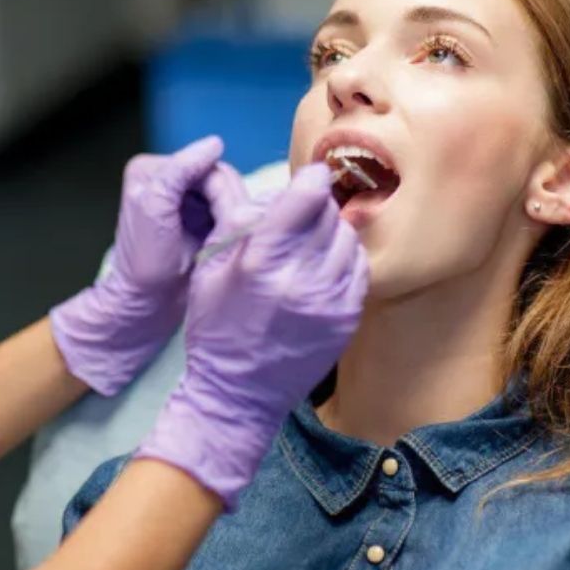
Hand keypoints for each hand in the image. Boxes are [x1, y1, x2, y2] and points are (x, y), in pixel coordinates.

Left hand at [50, 136, 223, 395]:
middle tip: (221, 237)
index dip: (220, 193)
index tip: (221, 225)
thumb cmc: (145, 263)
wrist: (146, 305)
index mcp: (153, 169)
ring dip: (232, 219)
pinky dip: (233, 226)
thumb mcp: (156, 209)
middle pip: (222, 178)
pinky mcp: (202, 218)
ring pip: (232, 195)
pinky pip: (231, 211)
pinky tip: (224, 243)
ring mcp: (188, 199)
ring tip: (220, 243)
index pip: (207, 165)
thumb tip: (215, 143)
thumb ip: (180, 171)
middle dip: (227, 207)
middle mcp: (170, 178)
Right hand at [135, 162, 368, 505]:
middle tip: (304, 214)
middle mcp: (300, 280)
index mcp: (261, 262)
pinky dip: (345, 259)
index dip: (312, 179)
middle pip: (330, 214)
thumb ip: (240, 222)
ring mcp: (329, 302)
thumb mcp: (210, 267)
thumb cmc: (216, 327)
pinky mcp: (346, 319)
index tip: (312, 176)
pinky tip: (325, 266)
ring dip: (333, 233)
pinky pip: (359, 269)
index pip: (306, 197)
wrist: (237, 394)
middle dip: (318, 207)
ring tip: (312, 243)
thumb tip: (277, 190)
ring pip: (349, 239)